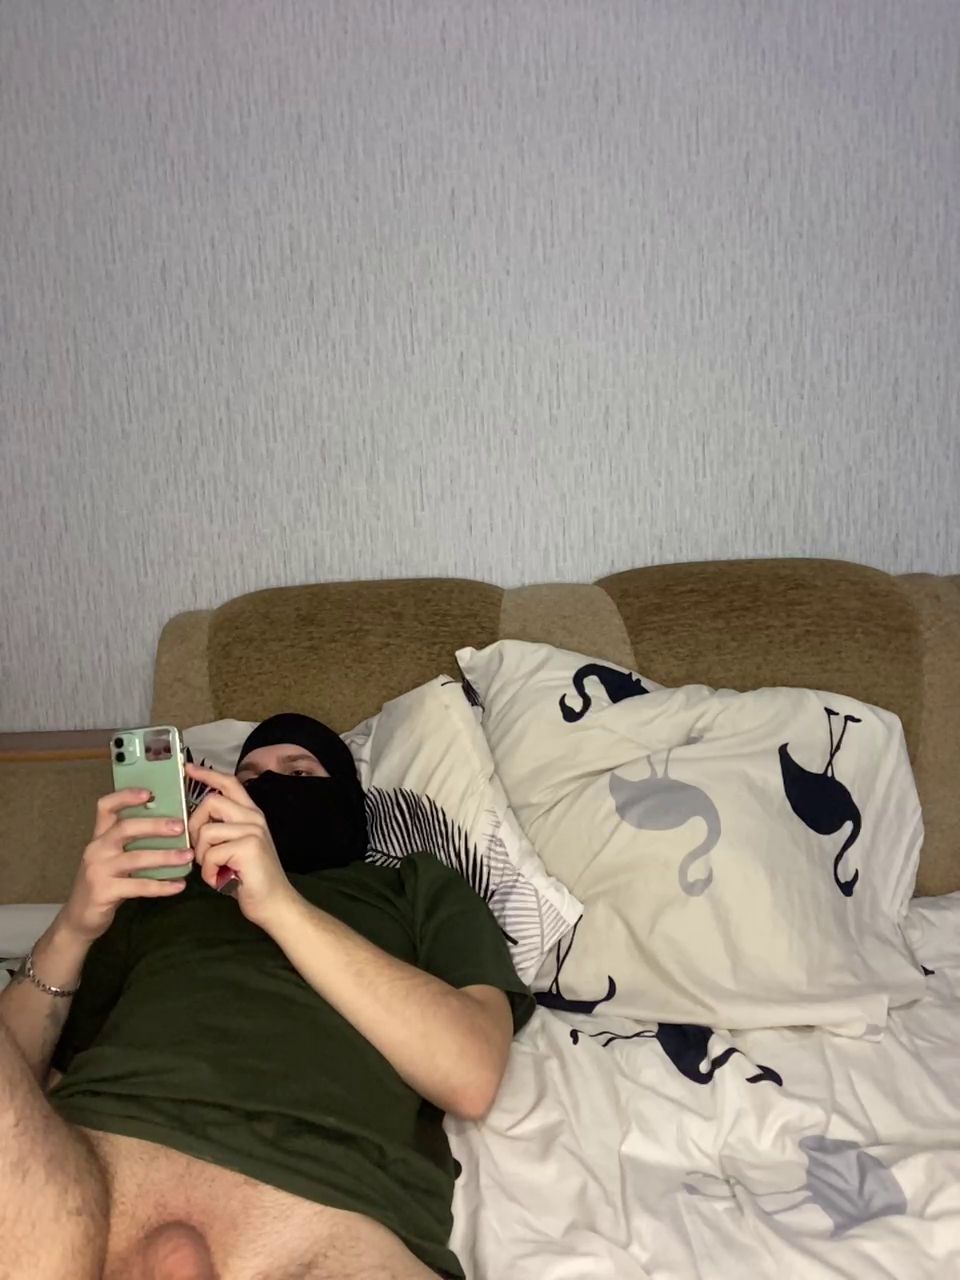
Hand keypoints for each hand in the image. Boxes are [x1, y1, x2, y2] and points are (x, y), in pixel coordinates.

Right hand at [59, 790, 193, 942]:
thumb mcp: (112, 859)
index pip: (105, 807)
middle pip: (125, 828)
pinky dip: (161, 886)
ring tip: (187, 856)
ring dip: (165, 856)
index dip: (125, 796)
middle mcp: (96, 849)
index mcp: (99, 837)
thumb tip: (170, 826)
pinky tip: (178, 885)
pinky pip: (138, 886)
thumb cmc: (104, 883)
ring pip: (136, 858)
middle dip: (155, 825)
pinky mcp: (104, 892)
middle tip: (180, 826)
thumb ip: (132, 843)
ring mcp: (98, 870)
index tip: (149, 793)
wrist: (79, 919)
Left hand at [185, 763, 296, 927]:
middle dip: (195, 826)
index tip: (188, 768)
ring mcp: (252, 831)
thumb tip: (192, 822)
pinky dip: (209, 873)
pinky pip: (210, 854)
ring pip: (206, 831)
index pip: (229, 783)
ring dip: (202, 856)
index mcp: (251, 814)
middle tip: (199, 849)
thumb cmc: (250, 878)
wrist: (274, 903)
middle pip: (210, 801)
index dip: (207, 774)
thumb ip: (222, 829)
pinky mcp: (248, 847)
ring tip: (216, 870)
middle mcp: (254, 817)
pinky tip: (222, 881)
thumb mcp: (236, 847)